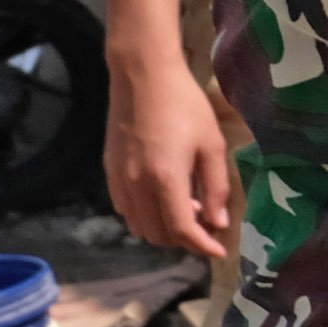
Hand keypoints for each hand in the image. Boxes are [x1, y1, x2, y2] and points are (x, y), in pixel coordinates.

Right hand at [101, 0, 233, 258]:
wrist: (143, 76)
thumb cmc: (184, 105)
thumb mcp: (211, 144)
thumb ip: (216, 187)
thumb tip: (217, 222)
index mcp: (165, 179)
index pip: (181, 230)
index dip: (201, 245)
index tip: (218, 250)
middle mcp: (136, 186)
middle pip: (158, 234)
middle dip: (184, 239)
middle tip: (206, 223)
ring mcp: (119, 180)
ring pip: (139, 226)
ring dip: (163, 228)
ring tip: (186, 208)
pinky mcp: (109, 171)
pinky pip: (125, 209)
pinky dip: (144, 215)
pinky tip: (162, 197)